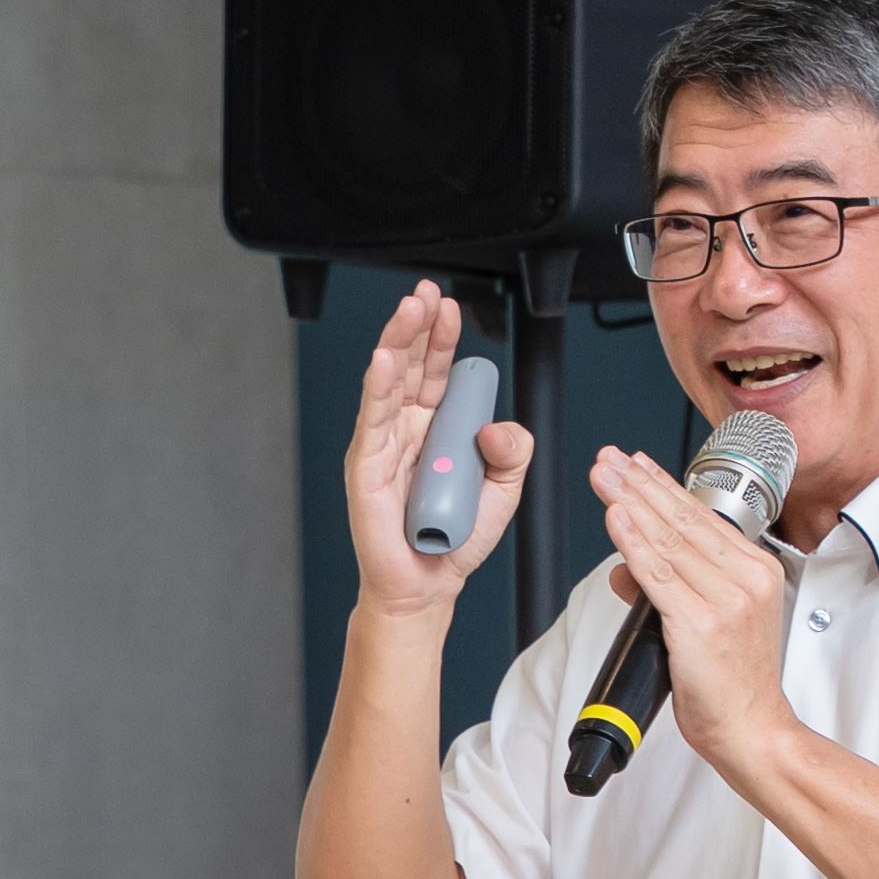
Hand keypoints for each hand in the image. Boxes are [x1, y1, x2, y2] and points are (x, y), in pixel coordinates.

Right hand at [340, 280, 530, 620]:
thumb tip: (496, 426)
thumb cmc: (457, 538)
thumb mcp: (505, 490)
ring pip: (388, 382)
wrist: (429, 584)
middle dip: (418, 326)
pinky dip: (377, 388)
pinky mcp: (366, 464)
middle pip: (411, 365)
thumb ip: (513, 451)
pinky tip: (382, 360)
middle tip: (426, 294)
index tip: (451, 308)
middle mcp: (408, 428)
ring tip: (408, 311)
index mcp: (438, 426)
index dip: (444, 338)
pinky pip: (372, 420)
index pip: (439, 370)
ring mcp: (384, 443)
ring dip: (398, 342)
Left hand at [591, 442, 796, 768]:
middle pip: (683, 521)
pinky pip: (659, 576)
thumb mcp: (709, 623)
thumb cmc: (733, 683)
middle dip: (639, 485)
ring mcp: (726, 600)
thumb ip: (671, 587)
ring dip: (630, 504)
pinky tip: (616, 519)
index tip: (634, 463)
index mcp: (757, 570)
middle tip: (608, 461)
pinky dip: (633, 544)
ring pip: (669, 542)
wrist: (752, 730)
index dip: (662, 486)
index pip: (702, 517)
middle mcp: (746, 579)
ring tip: (604, 479)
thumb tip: (625, 565)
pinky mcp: (702, 624)